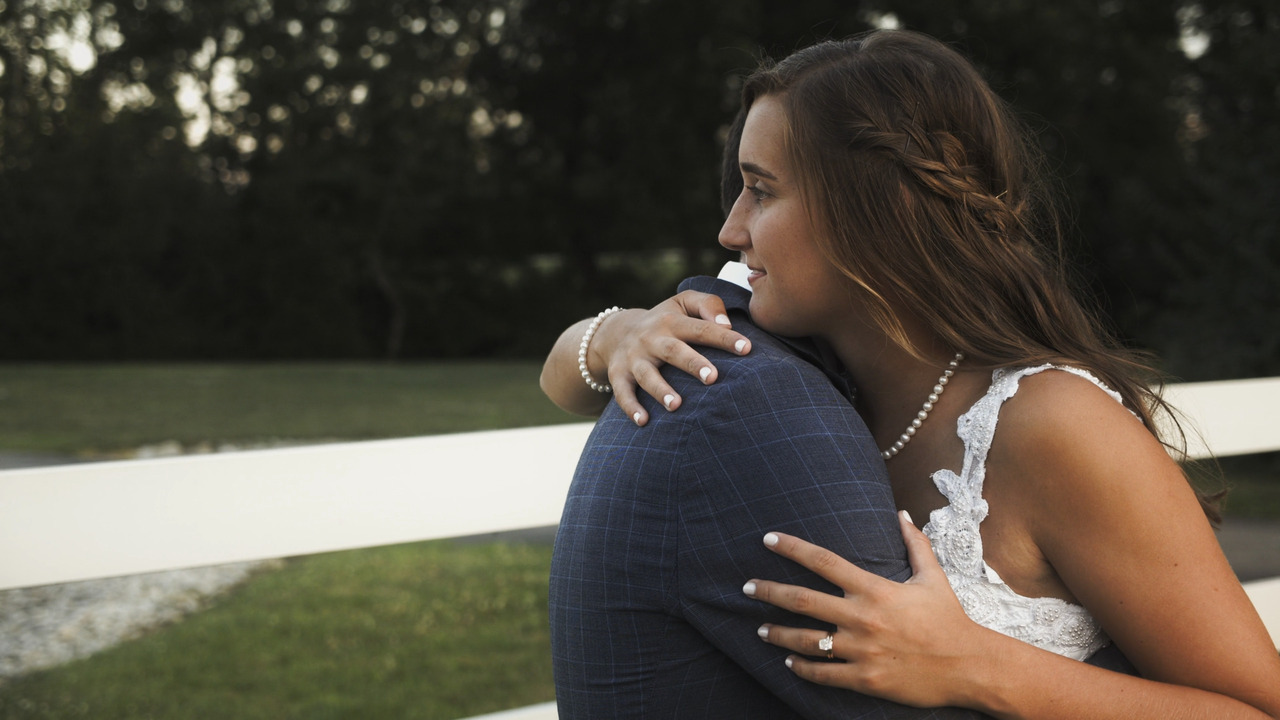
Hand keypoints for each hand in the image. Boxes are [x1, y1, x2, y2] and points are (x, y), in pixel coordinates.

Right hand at [592, 290, 750, 425]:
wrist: (616, 332)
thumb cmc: (665, 321)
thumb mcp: (684, 303)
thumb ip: (709, 305)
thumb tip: (727, 324)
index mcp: (672, 321)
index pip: (702, 329)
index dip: (724, 338)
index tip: (747, 349)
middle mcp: (652, 338)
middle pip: (673, 351)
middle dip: (692, 363)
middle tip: (712, 377)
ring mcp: (634, 358)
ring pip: (647, 374)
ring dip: (660, 390)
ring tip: (676, 405)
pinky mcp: (618, 375)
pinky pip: (622, 393)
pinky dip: (631, 407)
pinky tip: (643, 421)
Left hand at [743, 512, 992, 708]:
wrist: (970, 666)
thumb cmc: (949, 619)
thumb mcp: (933, 577)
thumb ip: (914, 544)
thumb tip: (902, 513)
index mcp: (875, 589)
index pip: (824, 561)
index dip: (792, 548)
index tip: (769, 539)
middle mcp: (863, 618)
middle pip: (803, 600)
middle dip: (769, 592)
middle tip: (745, 588)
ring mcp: (861, 650)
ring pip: (806, 640)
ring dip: (778, 634)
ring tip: (760, 629)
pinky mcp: (865, 678)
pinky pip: (824, 674)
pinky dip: (802, 668)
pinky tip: (789, 663)